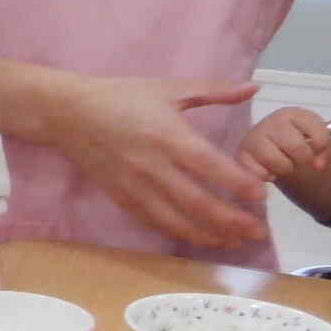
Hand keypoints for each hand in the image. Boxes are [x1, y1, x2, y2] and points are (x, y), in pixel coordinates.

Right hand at [52, 75, 266, 249]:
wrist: (68, 114)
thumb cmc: (121, 96)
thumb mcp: (168, 88)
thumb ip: (214, 91)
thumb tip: (254, 88)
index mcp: (168, 135)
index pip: (210, 166)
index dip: (238, 184)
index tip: (262, 196)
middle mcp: (153, 165)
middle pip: (197, 202)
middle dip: (231, 221)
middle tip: (258, 232)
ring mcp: (135, 185)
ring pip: (176, 219)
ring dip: (207, 234)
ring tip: (235, 242)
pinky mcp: (122, 197)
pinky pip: (154, 221)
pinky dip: (179, 232)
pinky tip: (200, 237)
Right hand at [238, 107, 330, 181]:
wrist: (268, 143)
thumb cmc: (294, 140)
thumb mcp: (314, 139)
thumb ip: (324, 151)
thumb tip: (318, 165)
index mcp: (291, 114)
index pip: (317, 132)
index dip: (322, 145)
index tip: (319, 150)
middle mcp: (269, 122)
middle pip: (297, 147)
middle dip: (303, 159)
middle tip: (300, 159)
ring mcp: (252, 138)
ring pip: (277, 162)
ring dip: (285, 168)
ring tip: (283, 163)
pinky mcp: (241, 155)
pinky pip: (260, 173)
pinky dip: (268, 176)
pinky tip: (268, 168)